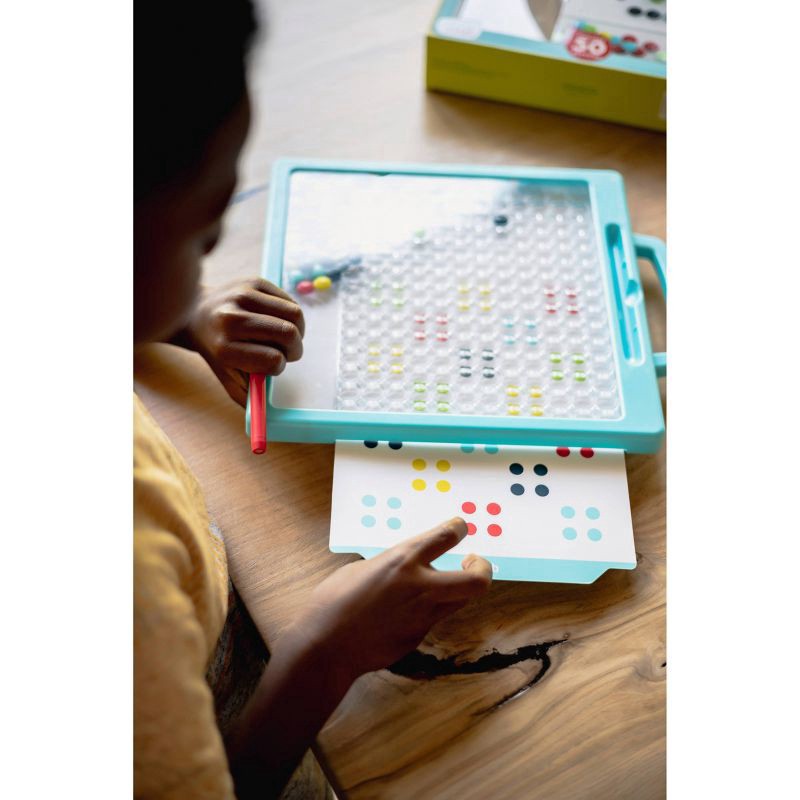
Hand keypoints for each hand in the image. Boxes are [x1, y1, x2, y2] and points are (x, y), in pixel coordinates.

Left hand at [174, 278, 304, 405]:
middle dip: (296, 348)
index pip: (273, 360)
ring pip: (294, 314)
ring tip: (287, 336)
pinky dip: (291, 314)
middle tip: (290, 352)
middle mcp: (231, 319)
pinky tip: (278, 318)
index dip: (279, 366)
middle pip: (288, 334)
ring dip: (298, 330)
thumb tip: (264, 420)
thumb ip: (247, 397)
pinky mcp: (253, 281)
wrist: (194, 313)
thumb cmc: (217, 349)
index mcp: (224, 348)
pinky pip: (289, 300)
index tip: (274, 365)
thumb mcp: (226, 377)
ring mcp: (242, 296)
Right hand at [285, 518, 492, 686]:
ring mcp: (423, 616)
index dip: (458, 528)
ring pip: (460, 600)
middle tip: (473, 562)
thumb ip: (391, 565)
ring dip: (457, 588)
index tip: (461, 527)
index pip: (446, 537)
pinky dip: (427, 610)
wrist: (325, 646)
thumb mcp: (363, 568)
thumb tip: (404, 567)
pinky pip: (433, 618)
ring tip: (441, 584)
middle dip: (482, 568)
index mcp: (402, 561)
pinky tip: (404, 611)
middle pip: (477, 580)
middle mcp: (421, 587)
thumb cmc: (333, 600)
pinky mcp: (417, 637)